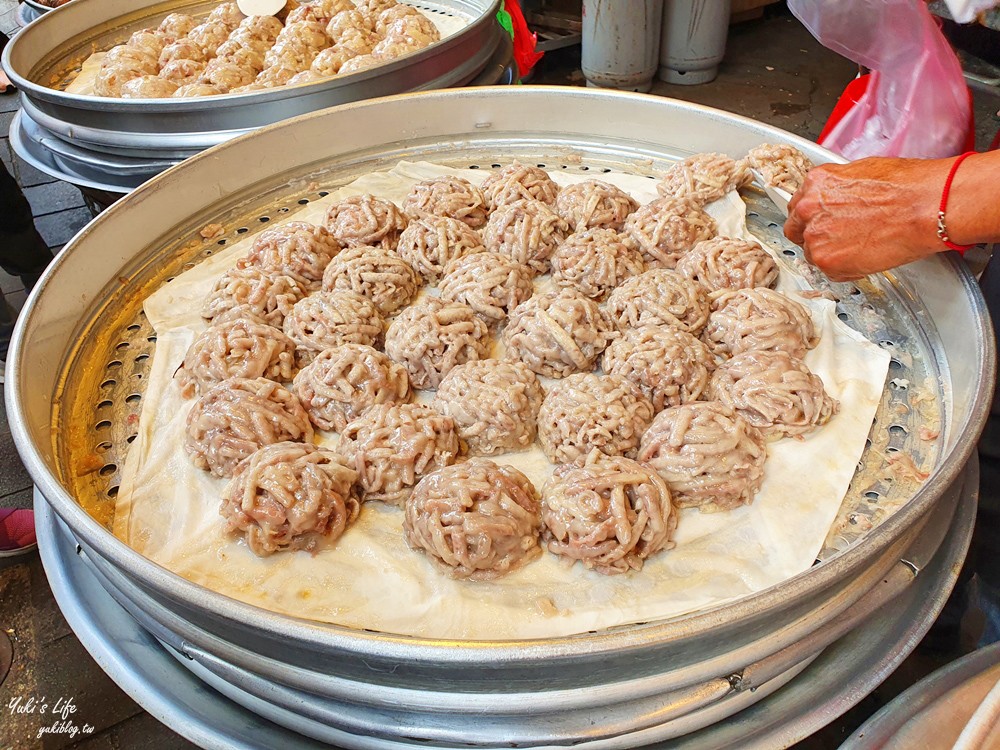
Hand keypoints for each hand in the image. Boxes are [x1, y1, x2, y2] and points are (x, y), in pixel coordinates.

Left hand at [784, 157, 946, 281]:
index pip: (798, 206)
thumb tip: (836, 198)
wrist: (928, 207)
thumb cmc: (908, 187)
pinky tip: (866, 256)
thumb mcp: (864, 171)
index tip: (821, 221)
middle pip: (797, 230)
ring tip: (860, 246)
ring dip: (831, 253)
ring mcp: (816, 237)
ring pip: (813, 253)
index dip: (811, 216)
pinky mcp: (829, 262)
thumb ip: (838, 188)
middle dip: (813, 235)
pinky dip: (845, 269)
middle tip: (836, 238)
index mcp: (816, 183)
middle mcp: (809, 209)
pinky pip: (829, 272)